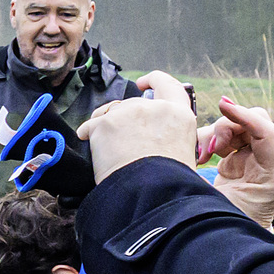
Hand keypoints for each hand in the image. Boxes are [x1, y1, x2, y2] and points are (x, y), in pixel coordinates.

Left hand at [81, 76, 202, 179]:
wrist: (148, 193)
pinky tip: (91, 144)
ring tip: (108, 147)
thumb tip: (158, 142)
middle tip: (122, 142)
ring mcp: (128, 113)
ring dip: (107, 126)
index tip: (143, 82)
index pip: (168, 86)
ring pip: (110, 112)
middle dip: (124, 119)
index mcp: (179, 115)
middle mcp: (155, 107)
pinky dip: (89, 134)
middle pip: (133, 105)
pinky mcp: (105, 123)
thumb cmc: (167, 183)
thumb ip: (172, 138)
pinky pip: (90, 125)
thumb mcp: (184, 155)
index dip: (154, 80)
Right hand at [196, 95, 273, 223]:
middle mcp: (265, 162)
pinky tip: (200, 155)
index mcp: (270, 175)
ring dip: (213, 134)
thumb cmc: (225, 230)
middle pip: (251, 122)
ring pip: (236, 126)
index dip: (244, 116)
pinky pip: (224, 136)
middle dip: (226, 126)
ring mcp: (251, 160)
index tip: (221, 106)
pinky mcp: (236, 161)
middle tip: (208, 148)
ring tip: (199, 155)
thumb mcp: (215, 207)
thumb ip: (202, 181)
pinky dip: (209, 140)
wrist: (232, 247)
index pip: (266, 132)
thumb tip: (185, 153)